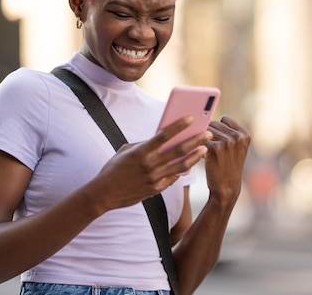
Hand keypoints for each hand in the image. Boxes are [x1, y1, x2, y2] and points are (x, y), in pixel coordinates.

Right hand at [92, 116, 211, 209]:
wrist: (103, 194)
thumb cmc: (114, 168)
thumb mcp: (126, 150)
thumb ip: (145, 144)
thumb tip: (163, 138)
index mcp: (141, 151)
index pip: (164, 135)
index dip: (179, 125)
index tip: (192, 117)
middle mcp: (150, 164)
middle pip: (178, 150)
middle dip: (195, 140)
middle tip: (208, 133)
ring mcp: (154, 178)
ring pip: (181, 166)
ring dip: (195, 156)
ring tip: (205, 149)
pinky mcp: (155, 189)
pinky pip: (173, 178)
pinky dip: (182, 170)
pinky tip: (191, 163)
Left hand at [204, 115, 250, 202]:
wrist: (226, 189)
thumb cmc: (228, 166)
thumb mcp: (236, 148)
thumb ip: (229, 132)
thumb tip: (206, 115)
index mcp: (245, 134)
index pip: (224, 119)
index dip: (219, 130)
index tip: (221, 142)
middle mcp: (237, 136)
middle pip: (213, 123)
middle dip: (209, 134)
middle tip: (213, 150)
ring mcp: (226, 142)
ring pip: (204, 130)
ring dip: (202, 140)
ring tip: (208, 152)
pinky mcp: (214, 148)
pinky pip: (199, 139)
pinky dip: (197, 146)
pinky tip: (202, 155)